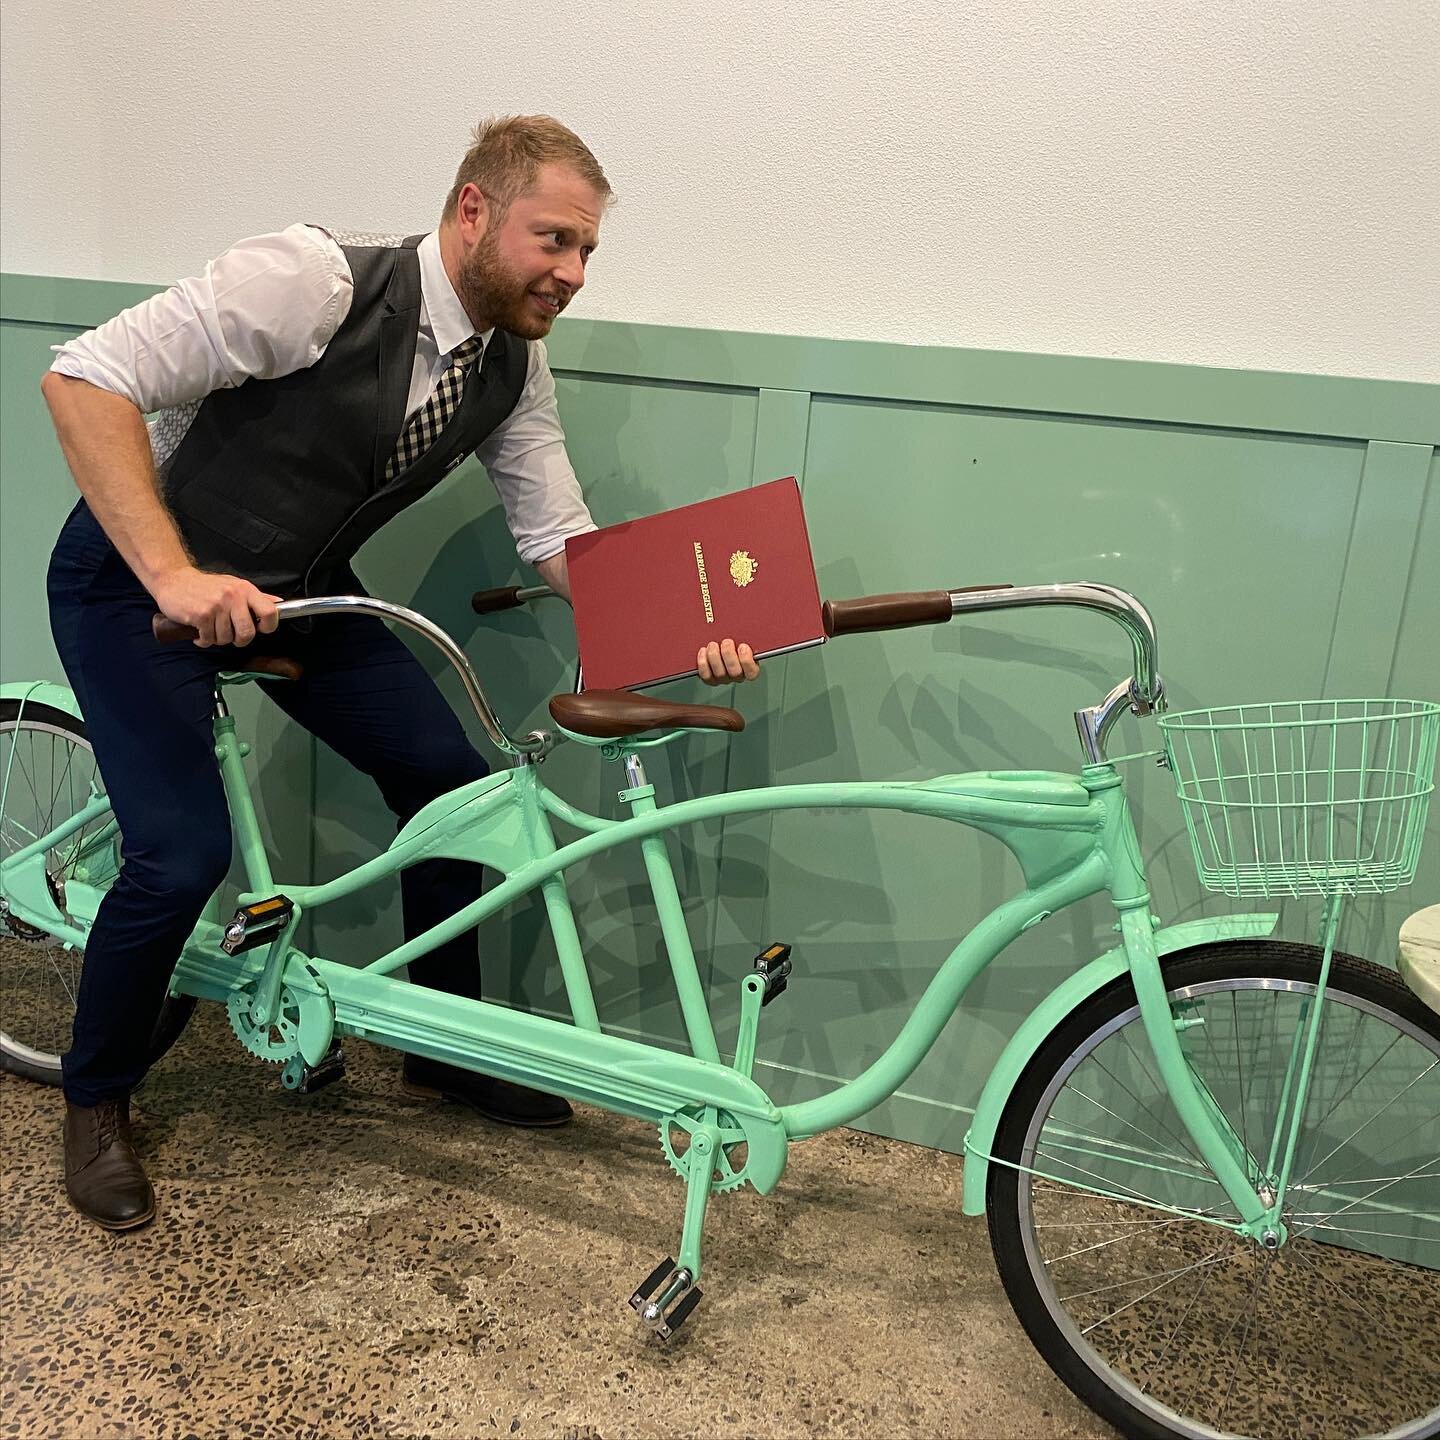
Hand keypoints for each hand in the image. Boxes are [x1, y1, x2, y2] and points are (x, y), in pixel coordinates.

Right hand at [150, 565, 280, 647]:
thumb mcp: (234, 585)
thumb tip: (279, 604)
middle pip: (247, 633)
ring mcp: (217, 606)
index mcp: (245, 589)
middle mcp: (233, 596)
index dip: (268, 626)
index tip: (259, 629)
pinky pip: (209, 639)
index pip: (270, 612)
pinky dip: (203, 640)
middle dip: (239, 640)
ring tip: (210, 628)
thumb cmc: (206, 586)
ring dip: (217, 639)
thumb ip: (256, 597)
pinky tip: (199, 631)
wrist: (173, 579)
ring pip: (226, 639)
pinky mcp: (201, 615)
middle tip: (231, 635)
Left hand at [697, 638, 760, 685]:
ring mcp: (723, 678)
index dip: (747, 660)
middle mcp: (737, 676)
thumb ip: (746, 636)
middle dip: (729, 655)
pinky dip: (703, 663)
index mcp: (749, 667)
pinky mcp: (710, 679)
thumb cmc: (733, 639)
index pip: (752, 672)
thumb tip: (753, 625)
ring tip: (713, 644)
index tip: (743, 646)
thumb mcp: (742, 636)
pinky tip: (703, 651)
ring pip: (720, 674)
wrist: (718, 642)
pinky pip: (706, 675)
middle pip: (735, 673)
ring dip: (715, 657)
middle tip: (726, 642)